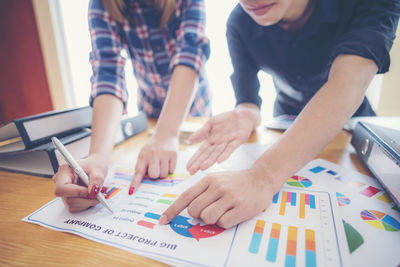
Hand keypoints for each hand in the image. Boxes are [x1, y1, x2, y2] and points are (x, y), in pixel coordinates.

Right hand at [53, 154, 107, 211]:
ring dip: (88, 202)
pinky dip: (87, 204)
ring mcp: (65, 192)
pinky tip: (93, 196)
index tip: (89, 191)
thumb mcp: (98, 169)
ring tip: (98, 194)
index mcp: (64, 172)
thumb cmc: (95, 165)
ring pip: (73, 205)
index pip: (62, 188)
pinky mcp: (70, 199)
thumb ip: (97, 179)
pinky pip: (76, 207)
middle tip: (99, 194)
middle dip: (86, 199)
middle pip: (68, 199)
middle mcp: (61, 182)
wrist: (96, 167)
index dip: (76, 192)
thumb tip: (93, 191)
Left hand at [130, 136, 178, 193]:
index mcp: (143, 156)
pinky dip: (170, 168)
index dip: (135, 183)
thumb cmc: (153, 147)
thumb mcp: (144, 153)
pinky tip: (168, 161)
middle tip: (156, 168)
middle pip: (154, 175)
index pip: (138, 172)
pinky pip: (171, 171)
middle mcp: (153, 155)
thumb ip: (142, 165)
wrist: (165, 134)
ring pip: (163, 175)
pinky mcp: (173, 154)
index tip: (131, 192)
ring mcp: (163, 154)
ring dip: (163, 172)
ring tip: (162, 163)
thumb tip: (142, 180)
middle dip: (155, 175)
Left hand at [159, 166, 277, 228]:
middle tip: (209, 210)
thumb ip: (202, 191)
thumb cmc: (236, 182)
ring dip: (212, 219)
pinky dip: (224, 222)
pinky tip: (232, 213)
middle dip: (198, 215)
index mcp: (208, 180)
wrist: (261, 178)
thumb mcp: (216, 179)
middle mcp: (217, 187)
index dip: (172, 210)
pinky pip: (222, 223)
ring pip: (207, 218)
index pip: (185, 197)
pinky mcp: (241, 207)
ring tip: (222, 211)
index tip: (163, 220)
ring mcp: (229, 197)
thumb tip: (187, 209)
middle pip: (194, 211)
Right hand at [187, 107, 258, 173]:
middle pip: (207, 155)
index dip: (194, 159)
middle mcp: (218, 144)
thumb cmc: (226, 120)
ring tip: (202, 168)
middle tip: (192, 172)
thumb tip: (188, 141)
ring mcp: (227, 143)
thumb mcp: (210, 124)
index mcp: (211, 141)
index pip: (201, 152)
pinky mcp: (237, 140)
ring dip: (210, 161)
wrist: (242, 115)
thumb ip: (201, 132)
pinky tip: (219, 161)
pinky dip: (225, 155)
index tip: (187, 168)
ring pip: (217, 154)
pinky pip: (230, 149)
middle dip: (199, 163)